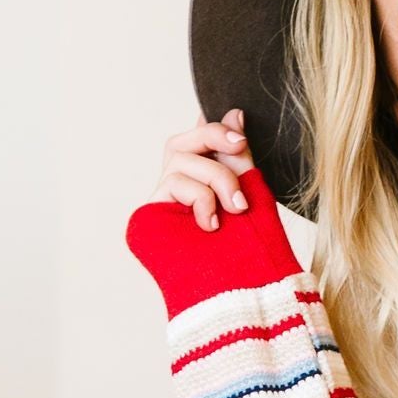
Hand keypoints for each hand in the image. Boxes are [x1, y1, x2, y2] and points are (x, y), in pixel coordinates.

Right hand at [160, 110, 253, 232]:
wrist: (239, 285)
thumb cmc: (246, 243)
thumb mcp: (247, 187)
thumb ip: (237, 152)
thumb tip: (234, 113)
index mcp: (199, 179)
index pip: (196, 140)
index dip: (209, 126)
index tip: (237, 123)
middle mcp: (176, 187)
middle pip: (181, 143)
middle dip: (214, 138)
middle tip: (240, 146)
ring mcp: (162, 202)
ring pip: (180, 162)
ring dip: (215, 179)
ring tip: (235, 208)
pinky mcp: (150, 215)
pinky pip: (172, 184)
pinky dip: (199, 198)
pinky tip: (211, 223)